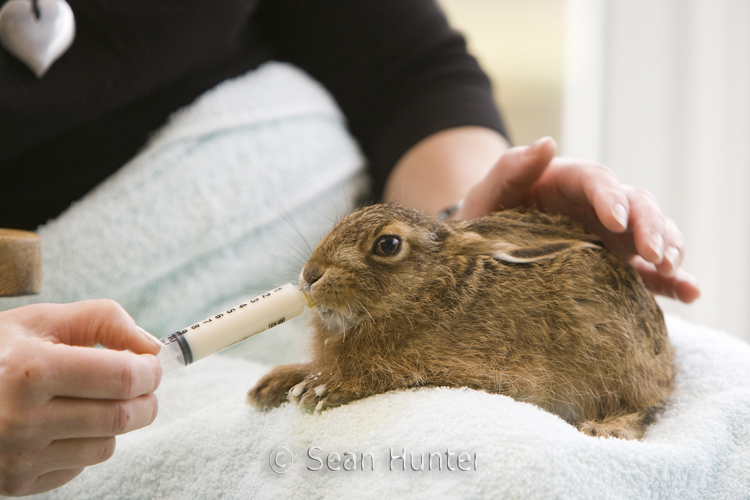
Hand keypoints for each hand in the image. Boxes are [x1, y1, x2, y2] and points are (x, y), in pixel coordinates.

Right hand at [0, 301, 161, 495]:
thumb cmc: (3, 352)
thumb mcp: (44, 321)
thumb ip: (104, 321)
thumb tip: (153, 347)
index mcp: (31, 370)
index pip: (122, 378)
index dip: (149, 370)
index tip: (150, 365)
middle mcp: (22, 418)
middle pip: (121, 416)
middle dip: (145, 399)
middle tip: (142, 386)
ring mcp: (18, 456)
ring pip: (106, 446)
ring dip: (116, 422)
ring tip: (96, 401)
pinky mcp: (17, 483)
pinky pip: (79, 466)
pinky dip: (85, 443)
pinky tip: (63, 424)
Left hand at [457, 137, 699, 303]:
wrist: (482, 249)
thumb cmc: (484, 216)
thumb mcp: (488, 193)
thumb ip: (511, 168)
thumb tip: (547, 143)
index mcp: (566, 181)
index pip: (597, 180)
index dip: (610, 196)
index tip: (614, 219)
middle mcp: (595, 204)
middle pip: (635, 203)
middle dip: (649, 225)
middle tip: (653, 253)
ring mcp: (609, 234)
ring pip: (651, 231)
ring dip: (667, 246)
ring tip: (669, 268)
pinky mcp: (615, 263)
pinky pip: (648, 271)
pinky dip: (672, 280)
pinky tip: (690, 292)